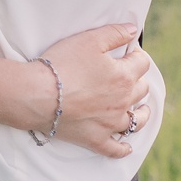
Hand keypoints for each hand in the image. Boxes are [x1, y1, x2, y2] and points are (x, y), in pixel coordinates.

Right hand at [35, 23, 153, 158]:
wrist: (38, 95)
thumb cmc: (62, 65)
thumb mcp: (88, 40)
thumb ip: (114, 33)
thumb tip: (134, 31)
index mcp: (124, 76)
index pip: (142, 63)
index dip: (136, 54)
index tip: (128, 52)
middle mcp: (123, 101)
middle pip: (141, 90)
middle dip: (137, 80)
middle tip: (127, 76)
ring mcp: (111, 123)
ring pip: (136, 121)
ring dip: (140, 113)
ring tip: (139, 110)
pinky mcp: (96, 139)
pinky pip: (115, 149)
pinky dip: (123, 149)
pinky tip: (126, 147)